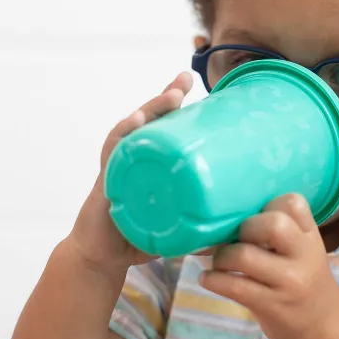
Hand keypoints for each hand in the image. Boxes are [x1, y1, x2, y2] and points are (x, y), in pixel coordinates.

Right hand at [66, 72, 193, 273]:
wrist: (102, 257)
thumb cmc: (140, 235)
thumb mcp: (174, 225)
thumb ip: (200, 224)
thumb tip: (236, 229)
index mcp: (151, 162)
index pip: (164, 127)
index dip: (175, 104)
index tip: (193, 83)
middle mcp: (133, 158)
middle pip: (149, 121)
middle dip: (166, 97)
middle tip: (185, 81)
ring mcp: (118, 167)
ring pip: (132, 131)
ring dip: (151, 110)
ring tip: (171, 96)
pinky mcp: (105, 182)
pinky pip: (113, 155)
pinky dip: (123, 137)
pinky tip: (136, 122)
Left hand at [200, 193, 338, 338]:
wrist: (324, 327)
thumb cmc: (305, 278)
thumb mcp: (304, 249)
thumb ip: (280, 231)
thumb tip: (229, 216)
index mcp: (310, 236)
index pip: (293, 203)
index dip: (269, 204)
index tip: (257, 216)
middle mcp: (304, 255)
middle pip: (272, 224)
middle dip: (245, 228)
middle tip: (237, 240)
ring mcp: (288, 282)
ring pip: (246, 256)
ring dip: (223, 256)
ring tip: (219, 261)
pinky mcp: (271, 306)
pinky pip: (234, 286)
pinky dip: (213, 279)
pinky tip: (208, 278)